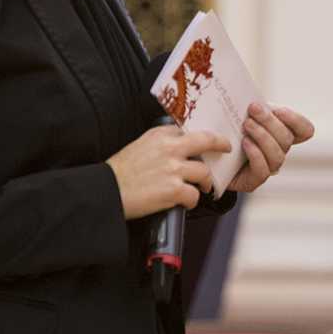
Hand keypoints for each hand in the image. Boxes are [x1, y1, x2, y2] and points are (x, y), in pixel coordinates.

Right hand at [105, 125, 230, 219]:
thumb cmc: (120, 172)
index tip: (209, 139)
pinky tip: (186, 203)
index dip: (202, 136)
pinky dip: (192, 201)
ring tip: (203, 188)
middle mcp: (170, 148)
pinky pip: (194, 195)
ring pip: (204, 173)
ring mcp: (173, 169)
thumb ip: (160, 143)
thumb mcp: (139, 146)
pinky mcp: (173, 190)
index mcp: (160, 135)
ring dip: (206, 183)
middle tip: (226, 148)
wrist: (106, 191)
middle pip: (206, 141)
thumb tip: (178, 148)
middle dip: (220, 144)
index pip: (189, 130)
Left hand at [227, 104, 314, 192]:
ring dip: (263, 136)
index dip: (297, 121)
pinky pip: (263, 170)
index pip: (305, 130)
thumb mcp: (242, 112)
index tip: (279, 110)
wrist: (204, 155)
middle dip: (270, 121)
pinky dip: (256, 154)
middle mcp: (279, 151)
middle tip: (253, 109)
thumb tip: (256, 97)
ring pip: (278, 155)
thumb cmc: (225, 129)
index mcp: (281, 133)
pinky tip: (244, 142)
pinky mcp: (253, 181)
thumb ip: (254, 105)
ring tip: (246, 125)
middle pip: (287, 138)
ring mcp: (268, 167)